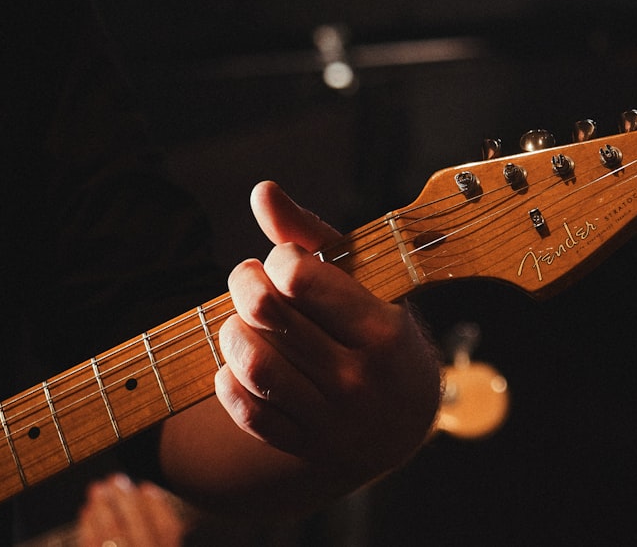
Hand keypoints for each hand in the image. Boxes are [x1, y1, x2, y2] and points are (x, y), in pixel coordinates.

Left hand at [76, 474, 186, 546]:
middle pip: (139, 529)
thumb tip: (148, 493)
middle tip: (116, 478)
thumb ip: (163, 531)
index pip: (168, 529)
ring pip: (114, 537)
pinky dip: (88, 528)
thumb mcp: (164, 544)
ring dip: (103, 510)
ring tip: (98, 489)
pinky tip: (87, 511)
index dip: (158, 505)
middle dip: (126, 501)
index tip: (146, 486)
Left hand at [214, 181, 441, 484]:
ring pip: (254, 366)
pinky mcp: (306, 445)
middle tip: (248, 278)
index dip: (278, 259)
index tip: (284, 261)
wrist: (405, 421)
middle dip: (244, 284)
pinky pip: (249, 412)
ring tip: (241, 321)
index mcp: (382, 328)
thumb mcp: (362, 279)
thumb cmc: (380, 333)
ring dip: (233, 333)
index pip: (299, 278)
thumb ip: (308, 234)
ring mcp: (333, 418)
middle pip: (268, 315)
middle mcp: (360, 377)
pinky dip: (231, 381)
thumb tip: (261, 191)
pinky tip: (239, 363)